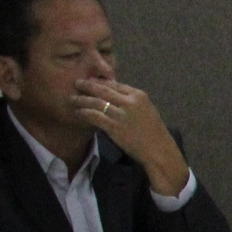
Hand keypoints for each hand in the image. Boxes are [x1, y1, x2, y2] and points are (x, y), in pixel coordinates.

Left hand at [70, 78, 187, 191]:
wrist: (158, 150)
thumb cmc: (154, 131)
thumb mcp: (147, 110)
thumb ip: (132, 101)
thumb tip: (114, 95)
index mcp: (139, 95)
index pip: (115, 84)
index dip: (101, 82)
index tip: (91, 81)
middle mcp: (129, 102)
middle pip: (103, 89)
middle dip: (88, 86)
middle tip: (76, 83)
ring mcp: (121, 114)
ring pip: (96, 102)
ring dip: (82, 99)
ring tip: (72, 98)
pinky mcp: (114, 127)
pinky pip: (95, 116)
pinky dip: (84, 113)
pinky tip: (78, 112)